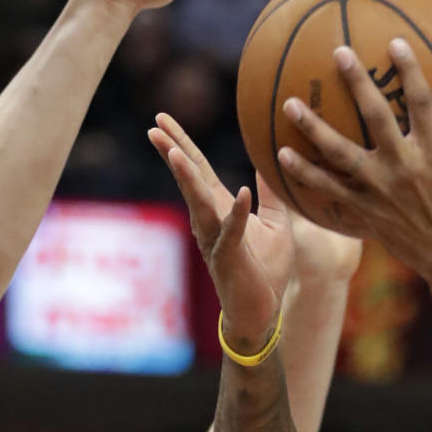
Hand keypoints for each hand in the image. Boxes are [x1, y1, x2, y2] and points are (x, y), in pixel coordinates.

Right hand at [149, 113, 292, 349]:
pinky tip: (242, 192)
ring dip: (189, 179)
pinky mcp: (231, 258)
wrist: (262, 312)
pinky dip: (239, 214)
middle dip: (173, 153)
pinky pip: (234, 232)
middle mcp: (211, 221)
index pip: (198, 170)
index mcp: (221, 208)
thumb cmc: (266, 269)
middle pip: (190, 181)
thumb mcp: (277, 223)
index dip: (181, 144)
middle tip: (155, 126)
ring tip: (175, 154)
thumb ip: (271, 194)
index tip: (161, 119)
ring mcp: (217, 240)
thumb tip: (270, 160)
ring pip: (200, 204)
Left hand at [276, 40, 431, 290]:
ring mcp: (380, 190)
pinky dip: (304, 174)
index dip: (410, 71)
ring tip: (289, 105)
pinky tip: (280, 156)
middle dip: (357, 83)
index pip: (422, 102)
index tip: (395, 42)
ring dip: (313, 129)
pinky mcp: (364, 210)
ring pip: (340, 154)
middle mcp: (404, 167)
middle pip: (375, 117)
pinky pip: (327, 190)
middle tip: (338, 53)